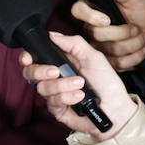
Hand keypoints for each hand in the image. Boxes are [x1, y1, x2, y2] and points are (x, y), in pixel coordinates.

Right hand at [20, 31, 137, 138]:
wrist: (117, 108)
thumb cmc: (107, 83)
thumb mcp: (93, 56)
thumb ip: (74, 43)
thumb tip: (53, 34)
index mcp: (60, 62)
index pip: (35, 58)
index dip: (27, 57)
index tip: (29, 58)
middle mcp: (55, 78)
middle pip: (31, 73)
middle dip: (40, 71)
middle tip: (56, 71)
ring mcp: (55, 94)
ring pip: (43, 88)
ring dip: (62, 85)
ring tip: (80, 84)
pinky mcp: (57, 110)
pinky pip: (53, 101)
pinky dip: (68, 97)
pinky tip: (80, 96)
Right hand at [69, 0, 144, 69]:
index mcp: (96, 9)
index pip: (78, 11)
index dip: (90, 17)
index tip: (108, 19)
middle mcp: (94, 28)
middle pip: (96, 35)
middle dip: (122, 33)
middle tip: (137, 28)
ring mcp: (102, 46)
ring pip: (109, 51)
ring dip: (133, 44)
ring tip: (144, 37)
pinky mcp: (112, 61)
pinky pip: (118, 64)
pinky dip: (135, 57)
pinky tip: (143, 49)